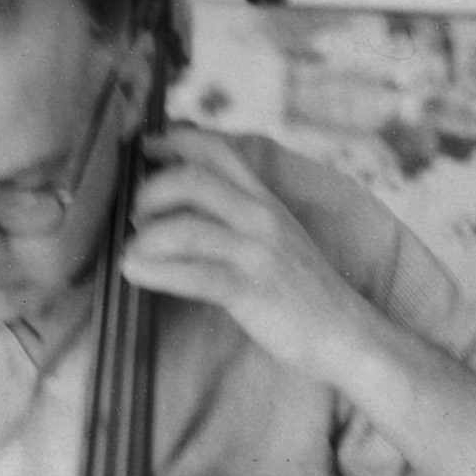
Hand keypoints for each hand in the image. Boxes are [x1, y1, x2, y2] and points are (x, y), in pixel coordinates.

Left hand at [123, 125, 376, 385]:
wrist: (346, 335)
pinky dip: (154, 270)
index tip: (143, 148)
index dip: (172, 141)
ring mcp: (257, 252)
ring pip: (185, 227)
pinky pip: (192, 274)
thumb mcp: (278, 242)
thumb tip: (188, 209)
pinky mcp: (250, 289)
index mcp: (266, 201)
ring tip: (129, 253)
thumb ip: (240, 219)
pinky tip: (133, 273)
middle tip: (134, 216)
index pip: (216, 150)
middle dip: (150, 192)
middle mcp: (261, 216)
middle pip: (191, 180)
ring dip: (146, 238)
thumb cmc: (306, 296)